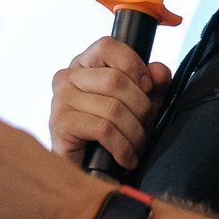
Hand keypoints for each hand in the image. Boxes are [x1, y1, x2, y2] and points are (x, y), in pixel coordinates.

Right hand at [48, 39, 171, 170]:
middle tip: (145, 126)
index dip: (134, 64)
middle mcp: (67, 77)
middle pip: (115, 80)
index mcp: (84, 64)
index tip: (148, 87)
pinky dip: (123, 147)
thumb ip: (153, 83)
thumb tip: (159, 72)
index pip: (108, 46)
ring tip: (136, 145)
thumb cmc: (111, 134)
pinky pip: (103, 129)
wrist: (87, 171)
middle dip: (141, 107)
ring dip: (134, 132)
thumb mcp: (139, 103)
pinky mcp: (60, 125)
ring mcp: (60, 100)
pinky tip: (126, 157)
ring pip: (112, 108)